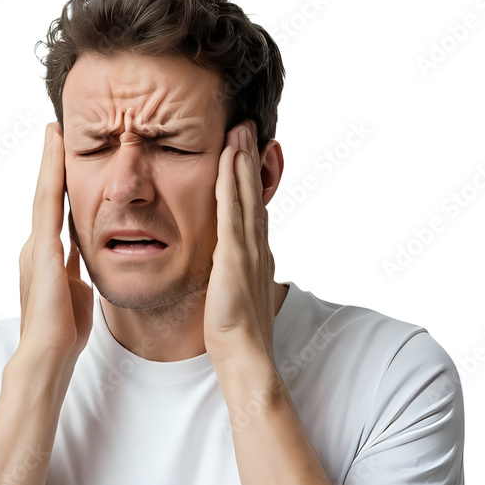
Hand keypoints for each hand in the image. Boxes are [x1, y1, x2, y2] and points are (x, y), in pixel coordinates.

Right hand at [13, 123, 92, 377]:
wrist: (49, 353)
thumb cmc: (63, 332)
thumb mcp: (76, 295)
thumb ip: (76, 276)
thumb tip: (82, 271)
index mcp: (47, 258)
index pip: (55, 213)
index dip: (60, 186)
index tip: (66, 159)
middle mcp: (36, 247)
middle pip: (45, 197)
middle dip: (51, 165)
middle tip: (54, 131)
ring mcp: (36, 247)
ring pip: (43, 195)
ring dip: (49, 163)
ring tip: (53, 132)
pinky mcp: (42, 251)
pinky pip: (48, 205)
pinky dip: (52, 178)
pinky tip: (56, 155)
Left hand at [204, 120, 276, 369]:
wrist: (245, 357)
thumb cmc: (237, 337)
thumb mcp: (235, 298)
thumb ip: (234, 278)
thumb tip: (230, 270)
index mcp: (255, 257)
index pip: (253, 210)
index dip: (251, 181)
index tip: (246, 154)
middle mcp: (257, 248)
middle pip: (253, 194)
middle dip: (250, 160)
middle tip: (247, 127)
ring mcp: (248, 250)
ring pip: (246, 195)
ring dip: (243, 161)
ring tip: (240, 131)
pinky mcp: (235, 256)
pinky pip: (232, 210)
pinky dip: (231, 182)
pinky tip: (227, 160)